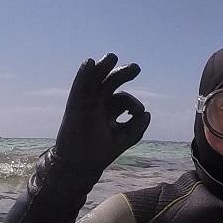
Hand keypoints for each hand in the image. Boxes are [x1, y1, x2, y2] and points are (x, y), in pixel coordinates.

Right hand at [51, 53, 148, 178]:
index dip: (132, 103)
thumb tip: (147, 113)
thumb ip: (137, 128)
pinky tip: (89, 63)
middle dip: (123, 74)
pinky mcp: (75, 104)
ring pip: (95, 80)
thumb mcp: (123, 140)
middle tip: (136, 68)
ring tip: (112, 57)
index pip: (123, 99)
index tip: (136, 113)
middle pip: (111, 83)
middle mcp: (98, 104)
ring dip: (103, 67)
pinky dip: (84, 74)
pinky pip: (80, 86)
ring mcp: (86, 102)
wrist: (80, 165)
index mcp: (110, 111)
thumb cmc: (100, 153)